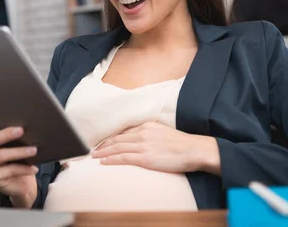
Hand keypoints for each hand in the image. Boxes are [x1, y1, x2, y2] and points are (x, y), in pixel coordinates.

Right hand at [0, 109, 37, 207]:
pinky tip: (33, 167)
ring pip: (0, 155)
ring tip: (33, 150)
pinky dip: (23, 168)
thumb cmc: (12, 160)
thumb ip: (6, 136)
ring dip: (19, 152)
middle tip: (21, 130)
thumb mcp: (8, 145)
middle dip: (6, 134)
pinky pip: (8, 170)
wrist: (18, 184)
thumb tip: (19, 123)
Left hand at [91, 121, 220, 174]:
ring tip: (94, 156)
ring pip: (117, 148)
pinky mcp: (145, 158)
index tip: (104, 142)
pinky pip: (123, 158)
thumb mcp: (164, 133)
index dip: (112, 138)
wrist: (194, 150)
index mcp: (147, 126)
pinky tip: (103, 162)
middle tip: (93, 150)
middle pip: (117, 139)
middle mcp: (143, 133)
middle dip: (104, 144)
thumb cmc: (182, 144)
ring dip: (104, 152)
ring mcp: (143, 145)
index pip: (124, 132)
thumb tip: (141, 141)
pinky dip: (111, 159)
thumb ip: (150, 134)